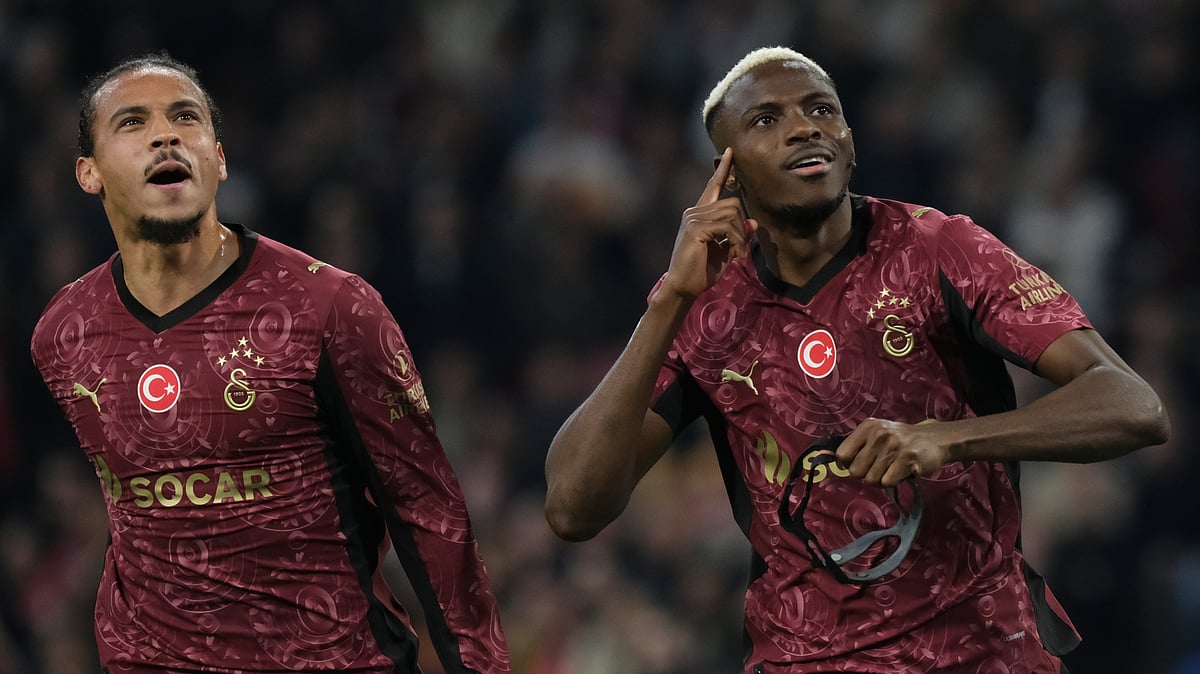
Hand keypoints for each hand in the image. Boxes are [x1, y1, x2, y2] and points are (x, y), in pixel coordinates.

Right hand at [660, 148, 756, 298]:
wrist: (683, 287)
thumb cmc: (701, 271)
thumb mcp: (725, 251)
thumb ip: (737, 235)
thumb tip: (754, 223)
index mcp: (700, 214)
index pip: (713, 186)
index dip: (723, 170)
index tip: (731, 152)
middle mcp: (694, 212)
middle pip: (734, 204)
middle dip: (743, 227)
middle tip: (740, 249)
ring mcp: (693, 218)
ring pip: (733, 214)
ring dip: (740, 237)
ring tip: (736, 254)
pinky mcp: (696, 228)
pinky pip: (727, 226)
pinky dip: (736, 241)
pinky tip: (732, 254)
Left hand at [835, 418, 951, 486]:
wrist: (935, 439)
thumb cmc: (900, 440)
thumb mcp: (877, 434)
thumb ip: (858, 445)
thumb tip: (836, 462)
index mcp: (868, 427)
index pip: (842, 454)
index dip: (848, 464)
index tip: (859, 464)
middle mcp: (879, 434)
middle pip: (855, 471)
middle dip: (866, 475)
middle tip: (879, 468)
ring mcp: (894, 446)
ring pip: (871, 479)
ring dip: (881, 479)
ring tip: (892, 468)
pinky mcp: (907, 459)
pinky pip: (887, 482)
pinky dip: (894, 481)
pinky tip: (901, 472)